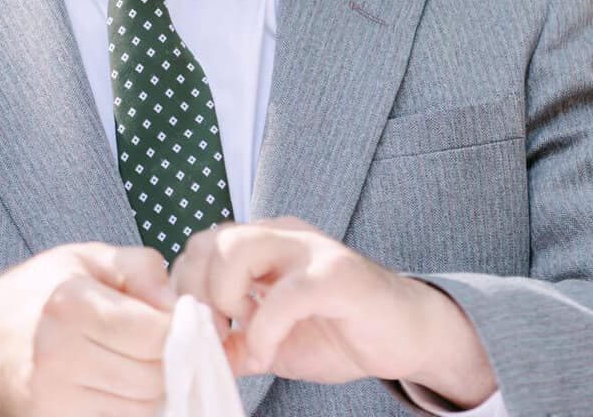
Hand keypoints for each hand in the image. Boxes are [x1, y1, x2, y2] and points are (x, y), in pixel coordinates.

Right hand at [0, 242, 174, 416]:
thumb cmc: (26, 298)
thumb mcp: (80, 259)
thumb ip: (138, 267)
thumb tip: (178, 302)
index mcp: (72, 304)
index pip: (158, 334)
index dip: (177, 329)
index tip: (172, 322)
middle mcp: (61, 355)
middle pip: (154, 376)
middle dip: (164, 362)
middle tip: (149, 346)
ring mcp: (54, 399)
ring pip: (140, 409)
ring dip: (147, 391)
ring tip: (127, 365)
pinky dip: (123, 409)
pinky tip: (110, 386)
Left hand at [168, 217, 494, 407]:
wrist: (407, 334)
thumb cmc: (341, 331)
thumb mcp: (274, 342)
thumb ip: (237, 342)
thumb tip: (199, 355)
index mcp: (263, 245)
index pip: (200, 246)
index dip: (186, 290)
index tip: (195, 331)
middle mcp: (281, 236)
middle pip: (210, 239)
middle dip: (196, 291)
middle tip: (212, 333)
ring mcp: (310, 251)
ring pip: (238, 247)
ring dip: (223, 297)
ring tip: (235, 334)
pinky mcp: (336, 276)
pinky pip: (285, 294)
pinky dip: (264, 328)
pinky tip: (267, 351)